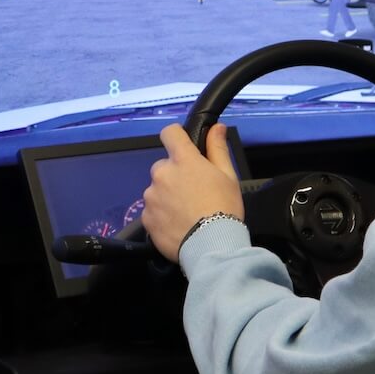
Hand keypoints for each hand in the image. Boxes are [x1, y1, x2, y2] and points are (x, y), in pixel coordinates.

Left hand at [143, 124, 242, 261]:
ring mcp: (151, 196)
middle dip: (174, 175)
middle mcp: (162, 174)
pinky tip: (176, 225)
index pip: (170, 133)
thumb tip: (216, 127)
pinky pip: (152, 211)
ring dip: (166, 196)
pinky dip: (161, 215)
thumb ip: (218, 148)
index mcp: (182, 160)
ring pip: (156, 189)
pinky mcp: (146, 218)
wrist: (212, 246)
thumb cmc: (224, 208)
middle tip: (192, 192)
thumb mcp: (228, 176)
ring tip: (185, 213)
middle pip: (163, 166)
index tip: (183, 146)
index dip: (176, 136)